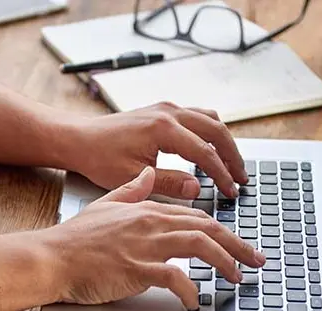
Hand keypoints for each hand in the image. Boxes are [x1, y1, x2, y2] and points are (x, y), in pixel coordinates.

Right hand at [39, 167, 264, 308]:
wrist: (51, 256)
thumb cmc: (75, 238)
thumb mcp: (106, 204)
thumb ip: (131, 190)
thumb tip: (148, 174)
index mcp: (148, 209)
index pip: (197, 216)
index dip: (224, 230)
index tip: (239, 243)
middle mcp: (151, 223)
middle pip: (207, 229)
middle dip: (238, 245)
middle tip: (257, 261)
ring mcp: (145, 246)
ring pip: (199, 247)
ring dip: (225, 263)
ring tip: (237, 278)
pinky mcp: (137, 269)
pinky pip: (174, 278)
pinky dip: (190, 290)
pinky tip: (194, 301)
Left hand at [64, 102, 248, 199]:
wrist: (79, 139)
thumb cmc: (99, 158)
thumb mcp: (133, 177)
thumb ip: (168, 183)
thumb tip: (197, 189)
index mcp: (163, 128)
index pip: (204, 152)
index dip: (221, 174)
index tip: (231, 191)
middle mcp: (169, 112)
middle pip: (216, 130)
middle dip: (232, 156)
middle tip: (242, 179)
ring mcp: (167, 108)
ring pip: (210, 120)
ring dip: (225, 142)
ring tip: (233, 166)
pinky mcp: (163, 110)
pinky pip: (198, 116)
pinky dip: (210, 133)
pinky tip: (213, 150)